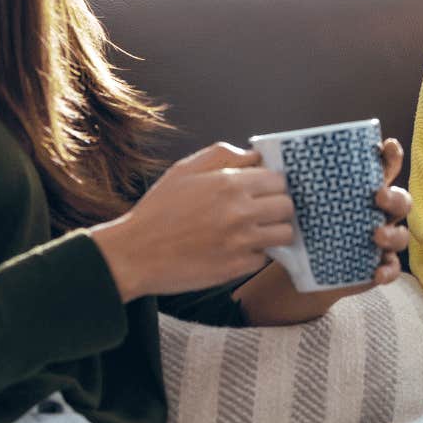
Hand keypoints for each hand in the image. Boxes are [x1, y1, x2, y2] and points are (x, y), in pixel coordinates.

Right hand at [92, 143, 294, 301]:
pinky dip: (253, 254)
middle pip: (287, 206)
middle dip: (277, 207)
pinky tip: (234, 249)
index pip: (278, 180)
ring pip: (284, 234)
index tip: (261, 191)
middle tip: (260, 212)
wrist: (135, 254)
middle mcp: (240, 212)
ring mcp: (241, 242)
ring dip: (273, 231)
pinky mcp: (237, 267)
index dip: (271, 185)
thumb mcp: (184, 170)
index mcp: (229, 183)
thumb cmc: (158, 210)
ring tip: (253, 231)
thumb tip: (254, 155)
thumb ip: (222, 155)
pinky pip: (263, 258)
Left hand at [232, 137, 413, 325]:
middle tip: (377, 196)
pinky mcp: (376, 265)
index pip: (383, 167)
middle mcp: (376, 213)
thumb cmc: (302, 225)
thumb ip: (283, 178)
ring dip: (393, 233)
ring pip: (401, 234)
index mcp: (360, 191)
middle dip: (394, 196)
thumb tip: (255, 153)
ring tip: (376, 235)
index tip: (385, 146)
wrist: (302, 267)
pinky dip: (388, 269)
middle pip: (400, 200)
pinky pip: (391, 268)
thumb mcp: (294, 201)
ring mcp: (379, 240)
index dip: (390, 155)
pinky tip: (376, 271)